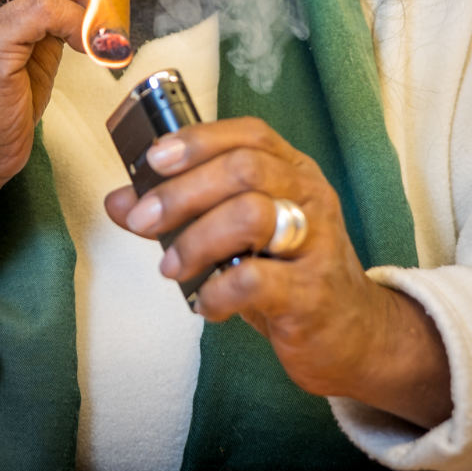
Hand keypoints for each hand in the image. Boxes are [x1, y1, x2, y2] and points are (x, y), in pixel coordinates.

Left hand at [105, 116, 451, 429]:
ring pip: (252, 214)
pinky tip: (205, 304)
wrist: (353, 335)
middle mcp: (309, 196)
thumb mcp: (237, 235)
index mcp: (292, 171)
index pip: (250, 135)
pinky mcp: (313, 294)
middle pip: (245, 169)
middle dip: (183, 191)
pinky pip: (258, 281)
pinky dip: (218, 292)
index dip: (199, 140)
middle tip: (142, 219)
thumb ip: (181, 213)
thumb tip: (119, 200)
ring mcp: (317, 243)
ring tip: (171, 267)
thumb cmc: (287, 273)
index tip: (153, 159)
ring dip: (197, 239)